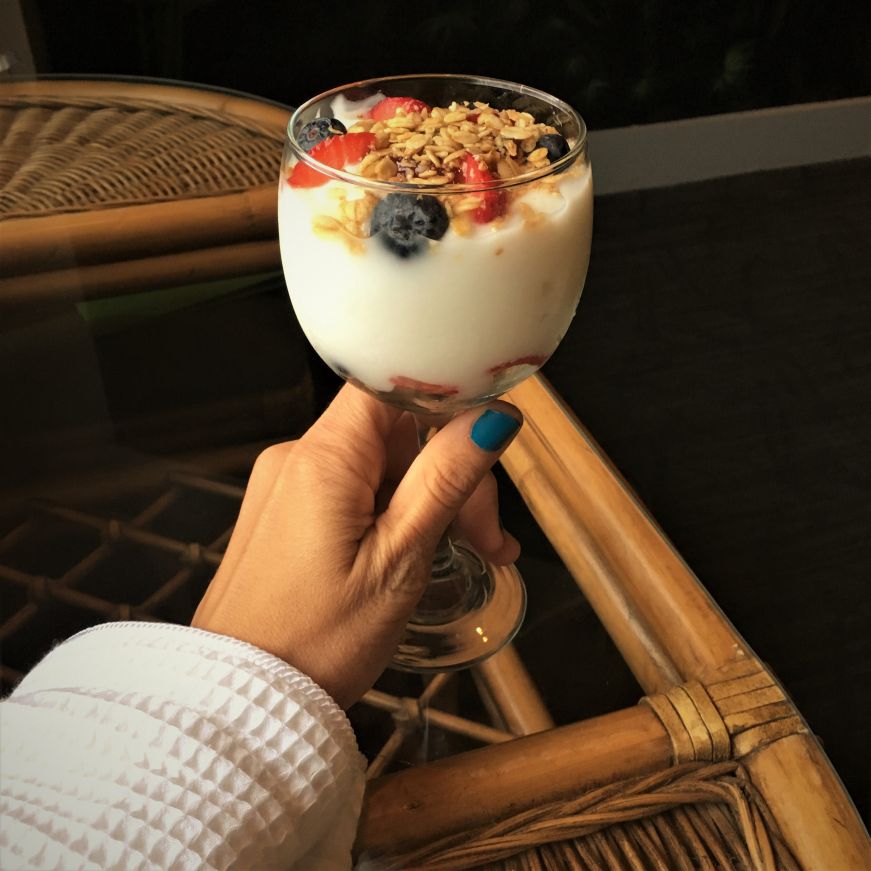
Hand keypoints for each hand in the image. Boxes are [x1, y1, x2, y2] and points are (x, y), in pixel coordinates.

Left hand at [192, 384, 521, 707]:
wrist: (239, 703)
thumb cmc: (315, 643)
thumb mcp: (400, 561)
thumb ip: (445, 478)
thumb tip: (492, 416)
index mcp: (323, 458)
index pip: (392, 382)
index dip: (446, 398)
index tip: (487, 444)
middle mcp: (298, 457)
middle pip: (396, 430)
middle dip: (450, 472)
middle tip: (486, 538)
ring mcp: (288, 484)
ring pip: (379, 463)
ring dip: (426, 499)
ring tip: (465, 554)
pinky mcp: (285, 512)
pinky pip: (352, 490)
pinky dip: (391, 514)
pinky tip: (417, 553)